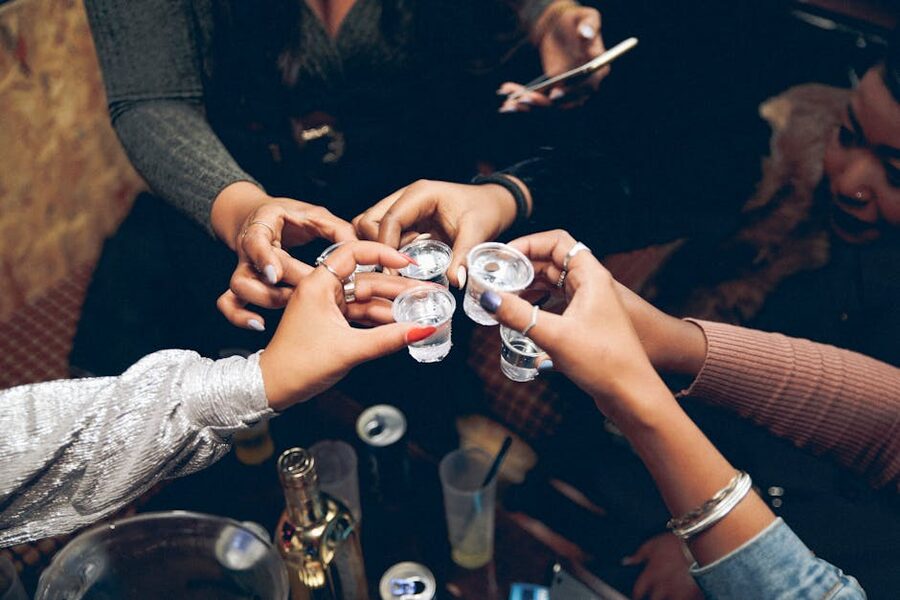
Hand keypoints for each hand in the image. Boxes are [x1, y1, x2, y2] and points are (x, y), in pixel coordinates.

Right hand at [210, 181, 357, 329]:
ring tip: (291, 307)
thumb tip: (356, 249)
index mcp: (263, 226)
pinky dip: (240, 316)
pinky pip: (229, 303)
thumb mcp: (315, 215)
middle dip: (281, 289)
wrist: (263, 217)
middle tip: (308, 296)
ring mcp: (243, 267)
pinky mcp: (243, 284)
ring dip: (266, 301)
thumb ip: (337, 230)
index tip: (276, 274)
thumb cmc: (292, 217)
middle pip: (254, 272)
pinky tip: (260, 324)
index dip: (264, 259)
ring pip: (239, 289)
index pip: (256, 241)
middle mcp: (248, 249)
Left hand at [258, 241, 435, 409]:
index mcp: (318, 285)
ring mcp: (328, 307)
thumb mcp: (349, 349)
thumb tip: (422, 330)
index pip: (354, 253)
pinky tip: (404, 325)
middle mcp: (323, 290)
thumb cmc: (297, 365)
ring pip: (368, 300)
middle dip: (400, 288)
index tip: (408, 263)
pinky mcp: (333, 323)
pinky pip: (363, 315)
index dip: (383, 254)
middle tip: (429, 293)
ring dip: (395, 307)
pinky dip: (383, 321)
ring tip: (424, 311)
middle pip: (369, 280)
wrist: (273, 388)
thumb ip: (389, 339)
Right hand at [353, 179, 527, 287]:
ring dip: (379, 250)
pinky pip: (382, 236)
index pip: (390, 219)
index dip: (386, 246)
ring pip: (369, 228)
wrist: (493, 204)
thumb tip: (455, 281)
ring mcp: (402, 209)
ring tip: (400, 267)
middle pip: (368, 220)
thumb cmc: (485, 210)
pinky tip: (405, 264)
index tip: (393, 272)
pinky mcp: (404, 222)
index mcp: (421, 194)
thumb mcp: (477, 232)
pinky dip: (387, 252)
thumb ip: (463, 256)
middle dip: (376, 247)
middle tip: (394, 271)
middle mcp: (405, 198)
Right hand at [479, 229, 665, 418]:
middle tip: (496, 278)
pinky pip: (556, 304)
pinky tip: (522, 318)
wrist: (631, 394)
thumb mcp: (555, 335)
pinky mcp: (586, 324)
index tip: (503, 257)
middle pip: (551, 262)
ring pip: (553, 284)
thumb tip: (488, 297)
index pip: (557, 241)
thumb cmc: (605, 361)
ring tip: (504, 297)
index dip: (528, 243)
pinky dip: (537, 305)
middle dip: (522, 267)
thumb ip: (518, 314)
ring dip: (528, 287)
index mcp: (591, 276)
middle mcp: (591, 286)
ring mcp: (589, 305)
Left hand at [499, 3, 605, 112]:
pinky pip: (538, 102)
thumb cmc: (576, 21)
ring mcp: (568, 93)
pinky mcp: (552, 94)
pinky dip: (522, 105)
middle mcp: (585, 87)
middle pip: (565, 102)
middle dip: (544, 103)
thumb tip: (586, 34)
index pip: (587, 86)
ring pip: (548, 106)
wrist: (561, 27)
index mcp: (598, 70)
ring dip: (528, 107)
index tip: (554, 93)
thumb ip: (589, 25)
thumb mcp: (585, 17)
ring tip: (509, 104)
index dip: (571, 91)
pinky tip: (506, 104)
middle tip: (525, 99)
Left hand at [624, 533, 701, 599]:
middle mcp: (662, 586)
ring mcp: (678, 592)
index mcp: (651, 574)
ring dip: (667, 599)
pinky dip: (682, 598)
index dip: (637, 594)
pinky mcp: (692, 595)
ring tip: (669, 595)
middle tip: (654, 596)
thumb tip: (626, 561)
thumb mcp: (653, 544)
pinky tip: (682, 595)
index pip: (638, 591)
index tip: (638, 595)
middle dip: (653, 598)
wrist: (700, 544)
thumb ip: (639, 555)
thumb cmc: (674, 543)